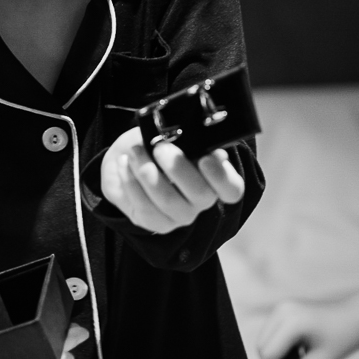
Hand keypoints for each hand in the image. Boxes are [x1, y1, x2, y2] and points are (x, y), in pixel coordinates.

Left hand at [99, 128, 243, 233]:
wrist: (129, 157)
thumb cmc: (157, 143)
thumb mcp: (173, 135)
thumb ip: (187, 139)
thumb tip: (190, 138)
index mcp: (216, 178)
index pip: (232, 188)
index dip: (222, 176)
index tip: (205, 158)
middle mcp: (202, 200)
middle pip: (201, 195)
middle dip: (178, 169)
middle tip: (160, 147)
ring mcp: (180, 215)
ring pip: (168, 201)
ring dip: (148, 173)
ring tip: (135, 152)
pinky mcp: (156, 223)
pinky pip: (145, 208)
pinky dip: (131, 183)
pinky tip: (125, 164)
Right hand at [256, 299, 358, 358]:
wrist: (355, 317)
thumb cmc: (341, 340)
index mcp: (293, 323)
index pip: (268, 353)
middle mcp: (283, 310)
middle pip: (261, 345)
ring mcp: (282, 307)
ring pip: (263, 339)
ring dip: (271, 356)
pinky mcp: (283, 308)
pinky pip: (270, 332)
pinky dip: (275, 346)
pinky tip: (291, 355)